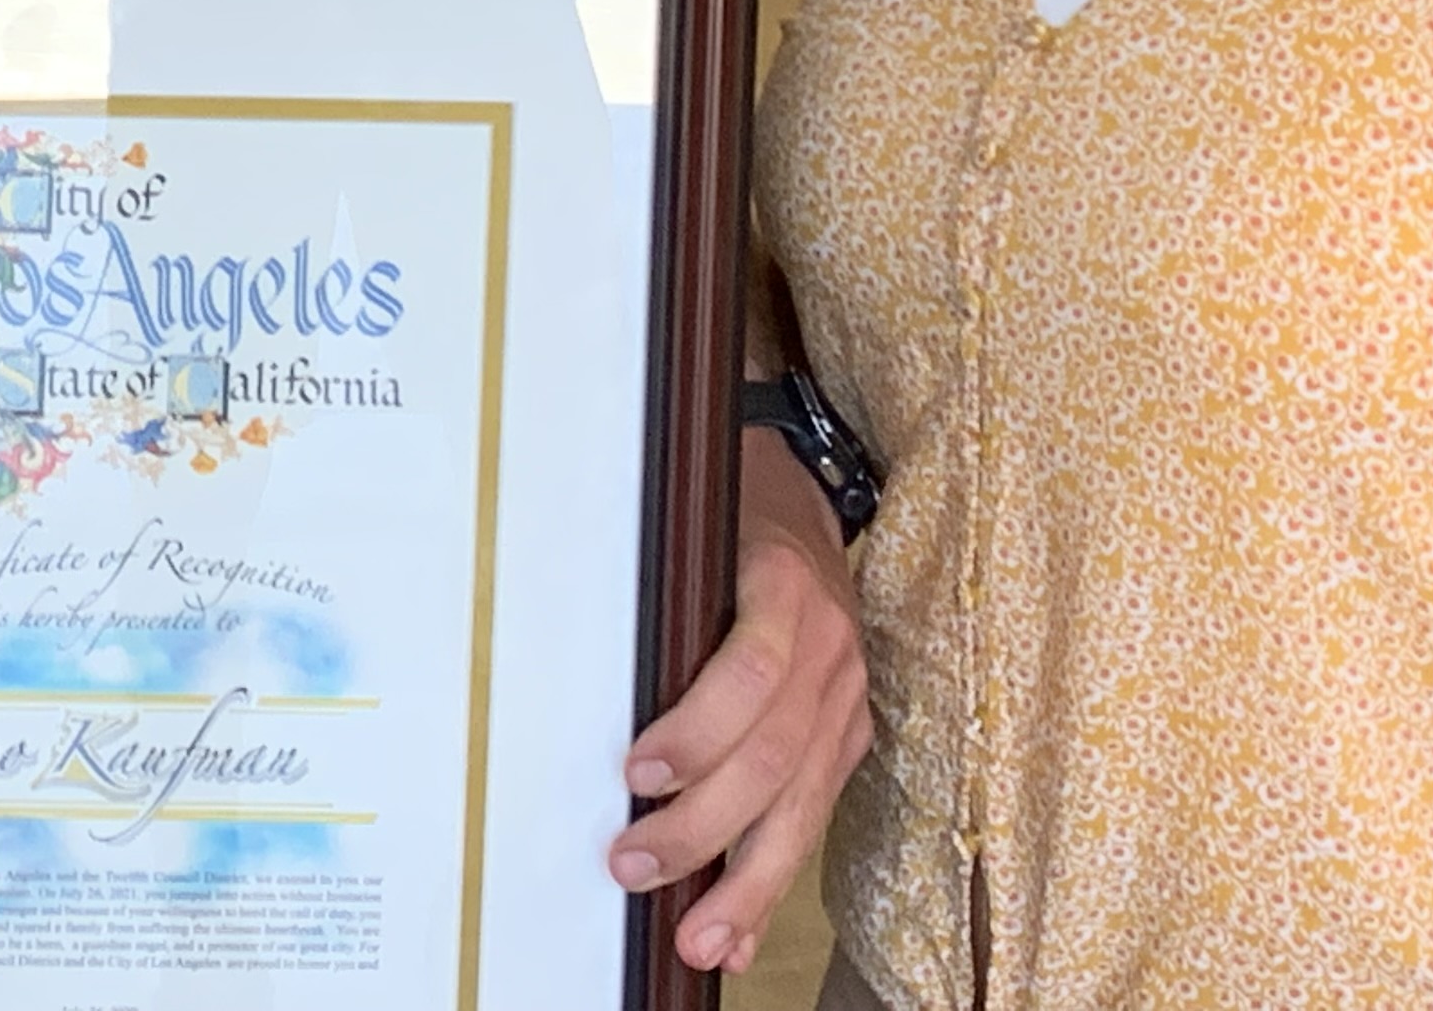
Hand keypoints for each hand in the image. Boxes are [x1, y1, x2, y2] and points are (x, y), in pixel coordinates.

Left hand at [608, 434, 870, 975]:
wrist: (805, 496)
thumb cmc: (727, 515)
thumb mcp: (693, 527)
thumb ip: (660, 593)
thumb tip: (582, 677)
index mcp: (784, 586)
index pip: (751, 671)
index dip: (698, 728)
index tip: (636, 770)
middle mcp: (827, 647)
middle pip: (773, 755)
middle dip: (703, 825)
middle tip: (633, 865)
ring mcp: (846, 696)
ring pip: (803, 803)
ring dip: (747, 880)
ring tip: (699, 936)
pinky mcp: (849, 735)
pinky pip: (816, 815)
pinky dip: (774, 880)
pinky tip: (739, 929)